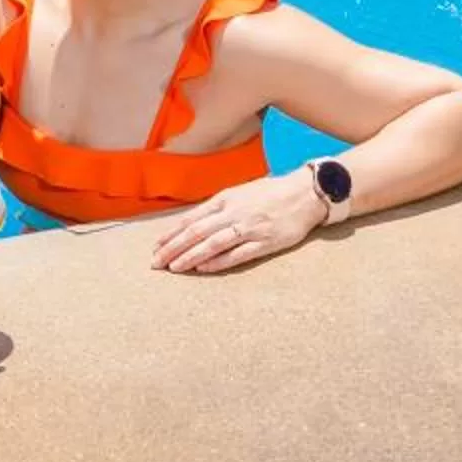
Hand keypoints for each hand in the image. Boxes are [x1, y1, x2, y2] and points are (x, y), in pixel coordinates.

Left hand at [149, 171, 326, 275]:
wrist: (305, 193)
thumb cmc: (271, 192)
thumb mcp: (240, 193)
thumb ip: (219, 207)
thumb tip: (194, 222)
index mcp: (226, 199)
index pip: (192, 218)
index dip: (171, 233)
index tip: (155, 246)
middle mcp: (234, 213)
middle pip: (197, 232)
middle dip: (173, 248)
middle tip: (155, 262)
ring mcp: (249, 228)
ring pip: (213, 244)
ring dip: (190, 256)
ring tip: (173, 267)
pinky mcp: (265, 242)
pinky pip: (237, 254)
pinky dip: (218, 262)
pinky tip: (202, 268)